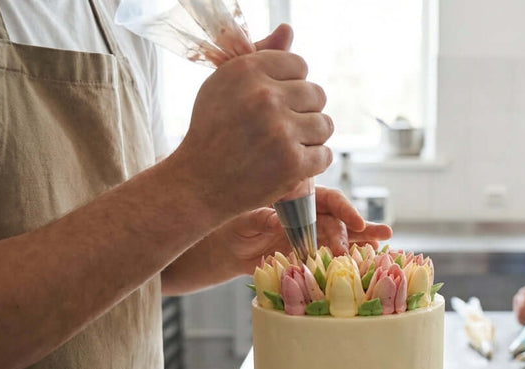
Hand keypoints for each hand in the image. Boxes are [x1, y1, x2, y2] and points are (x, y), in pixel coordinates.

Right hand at [173, 24, 332, 221]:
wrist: (199, 182)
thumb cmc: (213, 130)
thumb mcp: (224, 85)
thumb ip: (259, 56)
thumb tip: (288, 30)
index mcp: (247, 70)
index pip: (299, 65)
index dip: (290, 85)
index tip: (275, 102)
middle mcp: (265, 97)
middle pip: (317, 94)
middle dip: (303, 111)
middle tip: (279, 128)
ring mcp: (280, 130)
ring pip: (325, 124)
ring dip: (311, 137)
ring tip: (286, 145)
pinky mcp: (292, 163)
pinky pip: (325, 154)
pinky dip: (312, 162)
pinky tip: (291, 164)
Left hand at [216, 186, 392, 273]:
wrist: (228, 250)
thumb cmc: (234, 226)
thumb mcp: (243, 219)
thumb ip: (260, 218)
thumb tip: (275, 220)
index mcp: (300, 199)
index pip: (329, 199)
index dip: (345, 210)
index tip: (356, 223)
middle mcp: (311, 216)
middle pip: (341, 220)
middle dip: (356, 231)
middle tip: (367, 244)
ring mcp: (313, 236)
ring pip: (344, 236)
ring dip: (363, 240)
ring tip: (384, 244)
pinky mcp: (310, 255)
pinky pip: (332, 256)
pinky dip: (349, 258)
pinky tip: (366, 260)